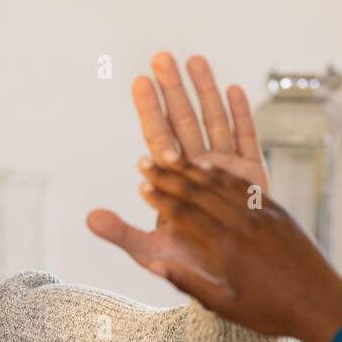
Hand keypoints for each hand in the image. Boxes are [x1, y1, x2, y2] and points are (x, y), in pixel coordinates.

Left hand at [87, 52, 268, 271]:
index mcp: (173, 184)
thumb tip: (87, 219)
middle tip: (161, 58)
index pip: (157, 140)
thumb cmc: (188, 265)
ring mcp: (226, 171)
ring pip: (214, 122)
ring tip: (194, 60)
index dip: (149, 112)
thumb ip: (121, 233)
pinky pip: (247, 141)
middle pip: (184, 123)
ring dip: (205, 92)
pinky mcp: (253, 179)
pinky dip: (242, 116)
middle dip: (173, 90)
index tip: (139, 83)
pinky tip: (234, 89)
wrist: (228, 284)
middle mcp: (198, 171)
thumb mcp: (150, 251)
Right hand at [134, 158, 341, 341]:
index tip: (141, 185)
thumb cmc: (273, 313)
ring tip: (173, 157)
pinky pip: (246, 187)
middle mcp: (245, 224)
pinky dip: (224, 175)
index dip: (160, 198)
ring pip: (223, 184)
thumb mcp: (226, 306)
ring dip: (194, 169)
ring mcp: (264, 215)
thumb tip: (156, 265)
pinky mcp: (279, 212)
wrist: (323, 305)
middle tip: (147, 161)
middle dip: (169, 176)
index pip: (186, 215)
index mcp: (229, 248)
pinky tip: (211, 168)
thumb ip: (190, 284)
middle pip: (200, 192)